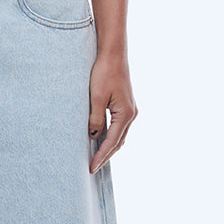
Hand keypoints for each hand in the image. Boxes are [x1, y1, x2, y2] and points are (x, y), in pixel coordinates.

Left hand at [88, 52, 135, 171]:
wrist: (113, 54)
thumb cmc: (104, 73)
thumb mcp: (96, 97)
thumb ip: (95, 119)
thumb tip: (94, 137)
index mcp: (126, 114)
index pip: (112, 142)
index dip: (101, 156)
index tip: (91, 167)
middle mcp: (131, 114)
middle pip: (118, 142)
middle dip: (106, 156)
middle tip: (92, 168)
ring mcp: (130, 110)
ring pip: (120, 136)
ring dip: (109, 148)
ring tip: (96, 159)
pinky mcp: (126, 106)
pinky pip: (119, 127)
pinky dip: (111, 137)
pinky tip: (101, 140)